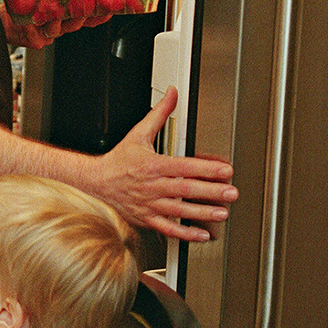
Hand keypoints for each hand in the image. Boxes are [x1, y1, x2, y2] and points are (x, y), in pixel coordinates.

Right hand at [92, 86, 237, 242]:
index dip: (205, 168)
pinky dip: (184, 233)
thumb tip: (172, 93)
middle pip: (184, 189)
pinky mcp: (146, 218)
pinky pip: (167, 228)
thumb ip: (159, 114)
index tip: (225, 170)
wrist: (96, 181)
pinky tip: (201, 234)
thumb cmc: (119, 160)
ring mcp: (149, 204)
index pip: (183, 166)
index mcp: (152, 165)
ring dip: (201, 212)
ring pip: (178, 210)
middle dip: (210, 191)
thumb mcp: (138, 133)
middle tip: (231, 192)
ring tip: (222, 213)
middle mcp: (152, 186)